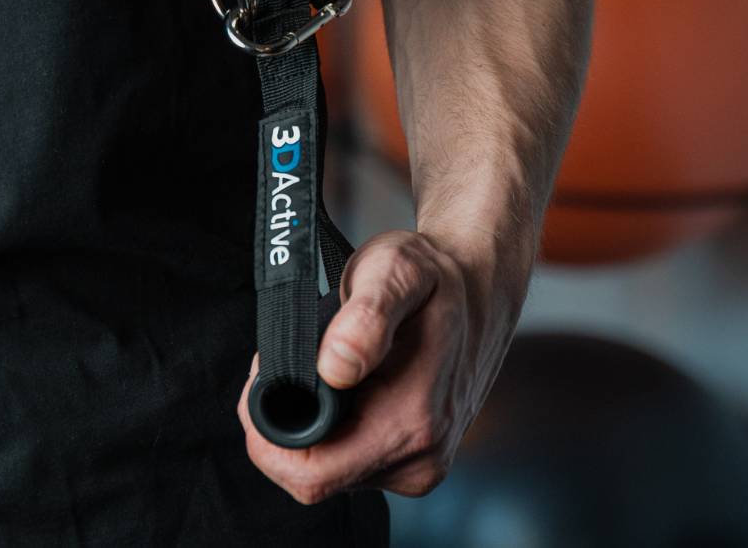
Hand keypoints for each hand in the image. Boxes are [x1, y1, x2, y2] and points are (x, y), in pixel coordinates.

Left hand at [237, 227, 525, 503]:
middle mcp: (419, 460)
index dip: (270, 433)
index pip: (312, 475)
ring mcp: (418, 465)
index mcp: (412, 423)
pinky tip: (341, 383)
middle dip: (284, 421)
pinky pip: (350, 459)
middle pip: (315, 477)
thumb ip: (367, 316)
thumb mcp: (396, 270)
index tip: (267, 375)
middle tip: (288, 359)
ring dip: (308, 420)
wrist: (480, 287)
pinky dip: (331, 425)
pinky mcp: (413, 460)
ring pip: (331, 469)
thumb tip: (335, 368)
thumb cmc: (434, 275)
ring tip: (318, 363)